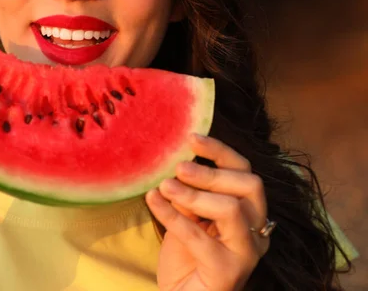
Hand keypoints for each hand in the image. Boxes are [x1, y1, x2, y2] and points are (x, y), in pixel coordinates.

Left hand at [146, 134, 269, 290]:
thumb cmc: (186, 258)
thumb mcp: (188, 217)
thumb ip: (190, 194)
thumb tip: (176, 164)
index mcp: (251, 213)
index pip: (245, 172)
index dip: (220, 151)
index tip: (191, 138)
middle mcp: (257, 231)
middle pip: (249, 186)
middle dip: (211, 172)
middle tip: (178, 167)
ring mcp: (246, 253)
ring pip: (231, 209)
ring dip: (193, 193)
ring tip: (164, 186)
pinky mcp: (228, 272)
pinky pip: (200, 238)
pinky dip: (172, 216)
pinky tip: (152, 201)